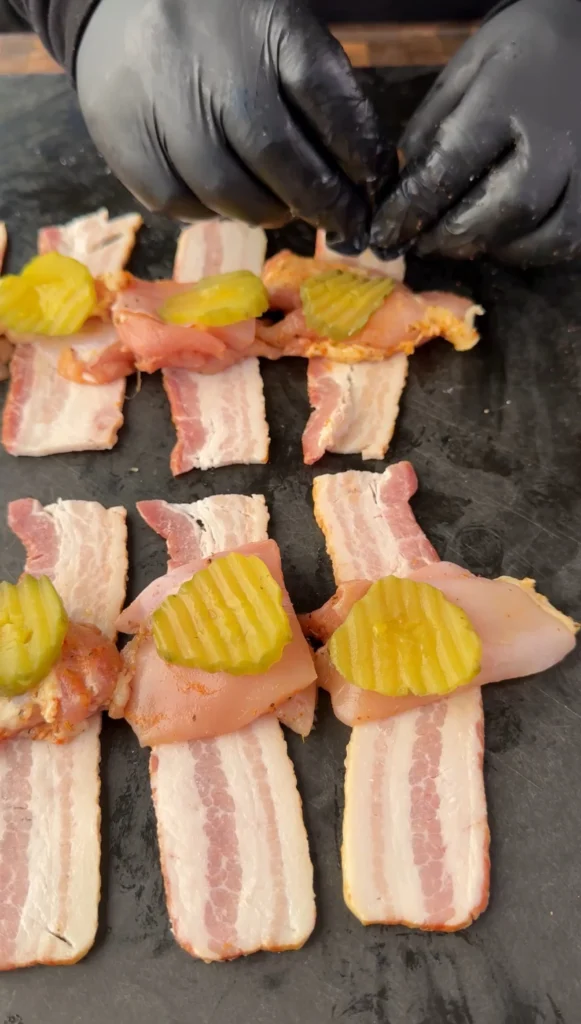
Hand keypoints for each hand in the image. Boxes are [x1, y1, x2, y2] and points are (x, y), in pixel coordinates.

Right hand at [76, 0, 392, 245]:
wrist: (118, 2)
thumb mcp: (279, 36)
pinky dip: (208, 212)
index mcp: (262, 20)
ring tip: (280, 209)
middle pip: (273, 152)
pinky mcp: (120, 132)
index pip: (323, 94)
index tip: (375, 184)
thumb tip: (361, 178)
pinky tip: (222, 201)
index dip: (358, 150)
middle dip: (318, 200)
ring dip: (264, 212)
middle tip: (342, 221)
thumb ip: (319, 99)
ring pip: (223, 188)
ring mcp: (157, 95)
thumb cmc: (222, 31)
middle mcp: (207, 55)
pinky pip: (174, 200)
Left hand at [371, 0, 580, 265]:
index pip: (448, 169)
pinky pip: (561, 242)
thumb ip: (431, 127)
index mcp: (507, 99)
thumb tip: (401, 189)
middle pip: (500, 211)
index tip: (384, 233)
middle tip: (422, 242)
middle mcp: (553, 138)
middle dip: (451, 236)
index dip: (410, 210)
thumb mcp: (466, 71)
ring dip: (488, 246)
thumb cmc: (520, 55)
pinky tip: (502, 234)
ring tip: (460, 236)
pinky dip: (525, 249)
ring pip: (533, 236)